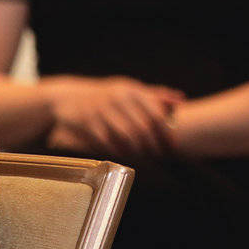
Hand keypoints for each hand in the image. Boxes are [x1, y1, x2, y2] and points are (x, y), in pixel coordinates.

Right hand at [41, 75, 182, 157]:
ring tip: (145, 159)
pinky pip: (107, 142)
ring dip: (138, 151)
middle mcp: (117, 98)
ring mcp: (100, 110)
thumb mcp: (128, 89)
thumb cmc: (105, 95)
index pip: (156, 114)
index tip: (172, 147)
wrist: (67, 97)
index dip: (166, 134)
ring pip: (126, 137)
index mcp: (131, 90)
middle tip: (159, 158)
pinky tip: (125, 157)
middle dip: (153, 146)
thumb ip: (154, 95)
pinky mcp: (86, 123)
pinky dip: (118, 152)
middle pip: (143, 128)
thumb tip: (181, 100)